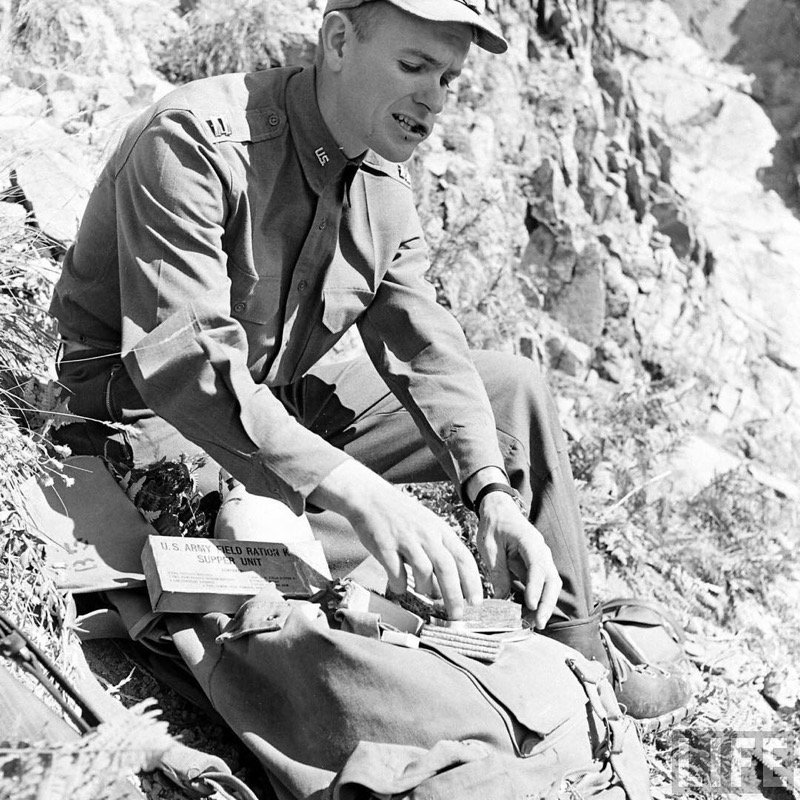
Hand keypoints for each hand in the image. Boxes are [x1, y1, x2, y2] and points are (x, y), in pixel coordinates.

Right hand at [309, 460, 482, 618]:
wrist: (370, 498)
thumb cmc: (402, 516)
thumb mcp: (427, 526)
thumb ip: (439, 551)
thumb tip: (448, 586)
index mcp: (440, 530)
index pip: (463, 558)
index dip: (472, 582)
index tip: (475, 602)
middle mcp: (426, 534)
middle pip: (447, 569)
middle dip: (454, 596)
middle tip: (456, 615)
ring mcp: (405, 539)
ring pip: (424, 571)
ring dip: (425, 588)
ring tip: (421, 591)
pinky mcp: (384, 546)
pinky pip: (396, 573)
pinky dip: (399, 585)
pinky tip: (398, 586)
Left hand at [475, 491, 560, 628]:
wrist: (500, 511)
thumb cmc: (494, 526)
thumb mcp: (489, 547)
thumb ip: (497, 570)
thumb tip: (501, 598)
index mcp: (530, 541)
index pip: (537, 566)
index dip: (535, 586)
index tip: (529, 604)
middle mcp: (542, 551)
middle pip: (552, 579)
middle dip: (547, 603)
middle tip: (538, 622)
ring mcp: (542, 559)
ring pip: (551, 585)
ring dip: (545, 604)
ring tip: (535, 623)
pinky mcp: (538, 567)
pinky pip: (543, 585)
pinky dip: (539, 600)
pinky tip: (530, 614)